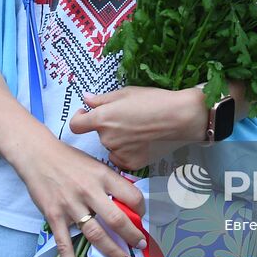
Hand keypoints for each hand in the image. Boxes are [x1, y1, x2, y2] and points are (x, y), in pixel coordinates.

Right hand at [10, 135, 146, 256]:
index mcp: (103, 175)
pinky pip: (64, 244)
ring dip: (112, 252)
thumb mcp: (95, 164)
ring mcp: (71, 205)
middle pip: (117, 220)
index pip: (132, 196)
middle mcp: (89, 191)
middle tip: (140, 246)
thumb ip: (110, 182)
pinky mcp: (54, 216)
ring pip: (96, 235)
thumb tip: (128, 201)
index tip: (142, 219)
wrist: (37, 154)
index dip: (141, 210)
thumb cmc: (68, 158)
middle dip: (132, 237)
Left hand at [70, 87, 206, 172]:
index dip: (79, 119)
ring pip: (111, 146)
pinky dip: (128, 152)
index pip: (76, 125)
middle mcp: (107, 138)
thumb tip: (86, 100)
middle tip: (127, 119)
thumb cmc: (154, 100)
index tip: (86, 115)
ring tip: (138, 130)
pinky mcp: (132, 164)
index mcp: (102, 118)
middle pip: (99, 134)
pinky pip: (122, 158)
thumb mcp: (126, 92)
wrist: (180, 118)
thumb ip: (102, 99)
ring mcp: (119, 153)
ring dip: (118, 140)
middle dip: (108, 127)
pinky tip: (142, 142)